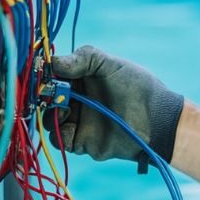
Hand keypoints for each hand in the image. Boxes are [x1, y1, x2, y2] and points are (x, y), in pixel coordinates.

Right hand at [43, 45, 183, 163]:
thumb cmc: (137, 87)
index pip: (54, 76)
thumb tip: (53, 63)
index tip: (43, 74)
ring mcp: (78, 121)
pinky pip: (60, 140)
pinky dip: (59, 133)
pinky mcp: (82, 141)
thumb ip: (83, 58)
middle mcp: (77, 100)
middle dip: (45, 96)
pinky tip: (69, 123)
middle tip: (51, 93)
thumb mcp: (111, 64)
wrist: (156, 119)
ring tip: (65, 109)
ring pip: (49, 120)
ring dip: (51, 114)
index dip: (46, 76)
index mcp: (82, 79)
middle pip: (48, 99)